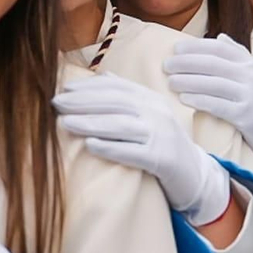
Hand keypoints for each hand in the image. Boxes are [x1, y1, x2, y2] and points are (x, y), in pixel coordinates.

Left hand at [53, 74, 230, 225]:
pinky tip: (90, 145)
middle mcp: (157, 114)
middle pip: (116, 103)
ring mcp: (161, 136)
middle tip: (56, 103)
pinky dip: (110, 148)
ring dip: (91, 123)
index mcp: (152, 100)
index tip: (64, 89)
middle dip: (84, 101)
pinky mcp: (163, 160)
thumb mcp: (151, 116)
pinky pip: (133, 152)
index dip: (89, 87)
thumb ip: (129, 96)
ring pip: (121, 125)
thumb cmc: (164, 145)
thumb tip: (102, 76)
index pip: (117, 88)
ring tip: (65, 122)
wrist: (196, 176)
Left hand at [164, 34, 252, 180]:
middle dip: (186, 63)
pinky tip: (184, 98)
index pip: (219, 48)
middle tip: (166, 66)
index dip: (195, 47)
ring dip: (188, 81)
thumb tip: (219, 38)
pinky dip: (198, 100)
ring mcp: (251, 96)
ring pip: (214, 84)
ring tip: (171, 82)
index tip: (175, 49)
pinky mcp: (246, 116)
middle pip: (213, 64)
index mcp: (250, 64)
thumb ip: (236, 56)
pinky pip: (217, 105)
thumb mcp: (251, 77)